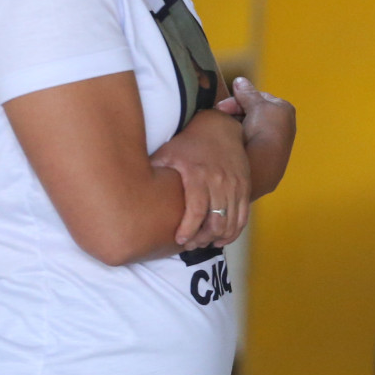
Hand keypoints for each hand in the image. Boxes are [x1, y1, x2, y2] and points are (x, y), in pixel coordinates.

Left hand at [150, 109, 252, 246]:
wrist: (220, 128)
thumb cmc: (189, 142)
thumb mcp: (168, 152)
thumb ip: (153, 170)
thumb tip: (130, 187)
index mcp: (199, 175)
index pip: (197, 211)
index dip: (189, 229)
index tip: (179, 240)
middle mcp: (220, 182)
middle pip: (215, 221)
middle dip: (202, 239)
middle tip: (189, 245)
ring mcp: (235, 186)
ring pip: (230, 222)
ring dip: (217, 238)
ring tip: (202, 243)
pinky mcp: (245, 188)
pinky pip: (242, 217)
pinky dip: (233, 232)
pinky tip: (220, 239)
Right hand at [222, 76, 295, 151]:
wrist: (265, 164)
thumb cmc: (265, 131)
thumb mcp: (256, 106)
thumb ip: (247, 92)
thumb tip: (240, 80)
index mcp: (284, 109)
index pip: (258, 97)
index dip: (240, 98)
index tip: (224, 104)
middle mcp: (281, 124)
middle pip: (251, 110)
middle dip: (234, 111)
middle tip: (219, 114)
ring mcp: (272, 141)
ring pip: (246, 125)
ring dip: (233, 124)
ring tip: (222, 128)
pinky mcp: (262, 155)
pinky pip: (246, 139)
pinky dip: (236, 137)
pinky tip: (227, 140)